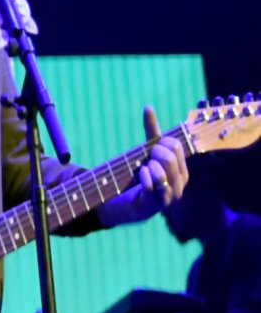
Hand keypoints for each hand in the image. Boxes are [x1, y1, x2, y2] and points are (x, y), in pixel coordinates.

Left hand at [125, 104, 187, 218]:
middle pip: (169, 157)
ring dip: (148, 166)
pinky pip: (150, 186)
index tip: (154, 146)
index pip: (176, 146)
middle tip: (147, 156)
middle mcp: (180, 183)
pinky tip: (140, 174)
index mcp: (182, 169)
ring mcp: (169, 196)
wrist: (128, 202)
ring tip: (145, 168)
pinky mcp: (156, 206)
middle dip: (153, 152)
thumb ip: (151, 131)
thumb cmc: (142, 174)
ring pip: (162, 172)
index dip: (161, 141)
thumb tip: (148, 107)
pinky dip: (142, 176)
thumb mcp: (147, 151)